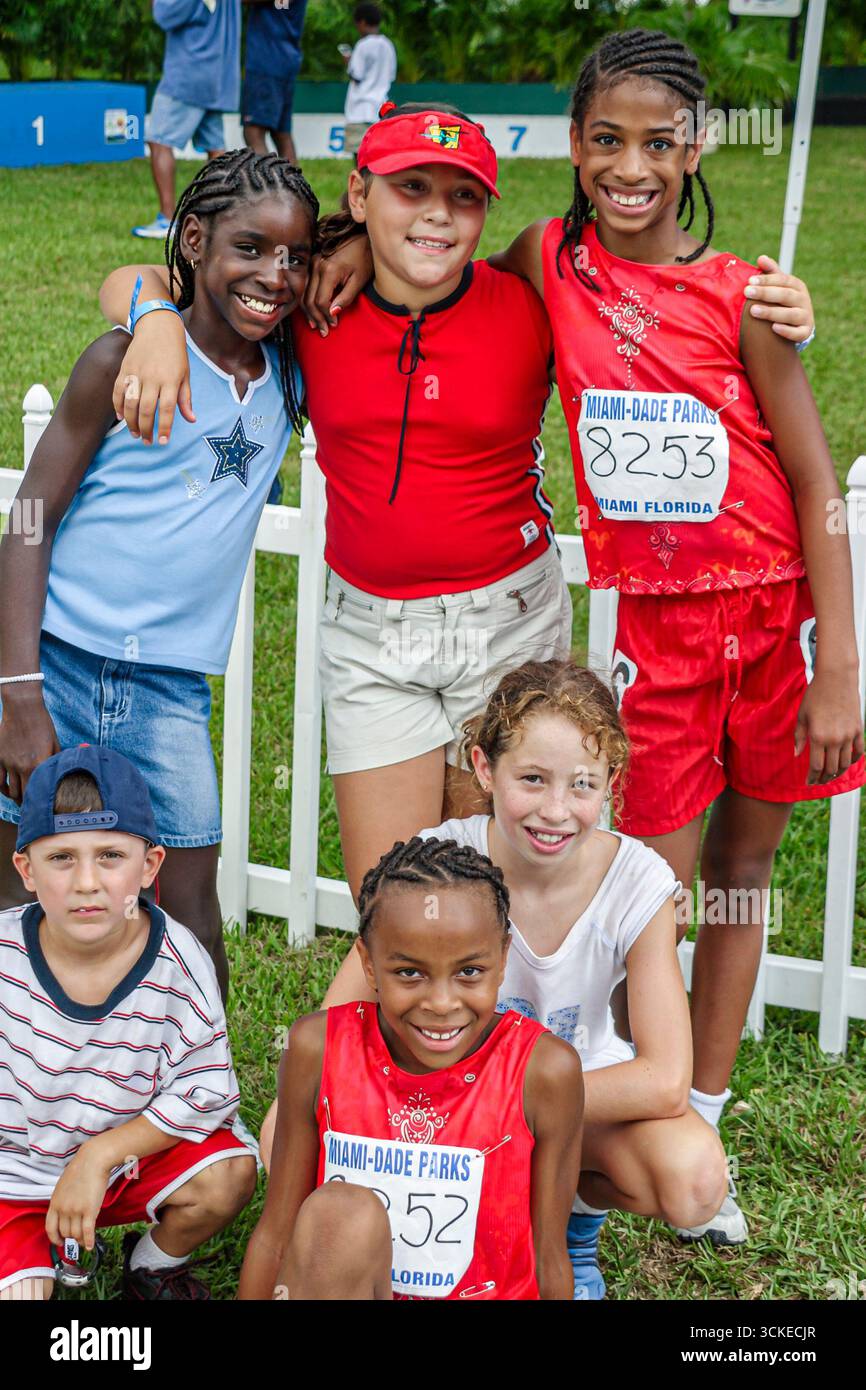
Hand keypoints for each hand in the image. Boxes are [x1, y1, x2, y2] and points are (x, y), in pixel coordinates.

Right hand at [0, 696, 59, 801]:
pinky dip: (2, 789)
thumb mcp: (55, 742)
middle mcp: (23, 767)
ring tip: (21, 800)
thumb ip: (57, 760)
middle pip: (24, 795)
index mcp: (40, 764)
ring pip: (10, 791)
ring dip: (16, 798)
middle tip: (32, 808)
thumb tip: (61, 772)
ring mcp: (9, 763)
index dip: (41, 802)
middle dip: (28, 804)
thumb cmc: (42, 724)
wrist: (22, 709)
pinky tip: (7, 791)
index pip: (40, 791)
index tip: (44, 807)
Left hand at [45, 1145, 111, 1251]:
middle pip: (65, 1232)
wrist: (93, 1160)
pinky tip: (91, 1246)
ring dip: (81, 1240)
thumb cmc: (80, 1169)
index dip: (55, 1239)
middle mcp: (63, 1209)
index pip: (50, 1228)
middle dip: (71, 1238)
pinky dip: (89, 1241)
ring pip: (76, 1234)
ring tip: (85, 1241)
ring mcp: (76, 1210)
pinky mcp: (90, 1210)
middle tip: (77, 1240)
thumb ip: (62, 1201)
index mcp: (54, 1203)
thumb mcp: (63, 1186)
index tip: (60, 1242)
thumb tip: (65, 1214)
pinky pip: (87, 1232)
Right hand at [112, 311, 194, 445]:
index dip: (165, 427)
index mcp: (170, 379)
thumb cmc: (175, 353)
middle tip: (147, 442)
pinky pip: (118, 391)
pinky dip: (117, 406)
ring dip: (131, 422)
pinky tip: (121, 417)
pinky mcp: (124, 368)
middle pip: (147, 409)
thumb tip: (191, 419)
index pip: (167, 409)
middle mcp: (152, 377)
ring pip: (130, 403)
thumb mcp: (185, 374)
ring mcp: (136, 372)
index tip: (163, 441)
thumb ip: (185, 398)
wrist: (157, 326)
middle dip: (147, 429)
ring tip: (135, 434)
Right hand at [303, 237, 372, 334]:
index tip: (334, 324)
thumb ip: (346, 298)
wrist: (362, 238)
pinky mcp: (311, 262)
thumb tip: (333, 312)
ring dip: (309, 312)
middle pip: (309, 299)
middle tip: (324, 331)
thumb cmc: (364, 258)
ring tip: (317, 325)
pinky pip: (305, 286)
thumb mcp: (359, 280)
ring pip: (303, 294)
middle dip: (317, 318)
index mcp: (329, 270)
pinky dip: (307, 300)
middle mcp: (316, 265)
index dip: (327, 316)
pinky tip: (311, 312)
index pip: (321, 301)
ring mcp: (312, 263)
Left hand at [744, 256, 814, 342]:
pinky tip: (773, 328)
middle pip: (785, 295)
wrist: (798, 325)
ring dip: (771, 312)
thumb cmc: (783, 302)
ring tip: (753, 311)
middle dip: (765, 293)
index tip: (750, 280)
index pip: (783, 280)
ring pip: (790, 314)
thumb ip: (771, 273)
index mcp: (797, 286)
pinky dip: (787, 331)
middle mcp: (803, 299)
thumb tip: (761, 258)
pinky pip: (797, 333)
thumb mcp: (779, 287)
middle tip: (747, 292)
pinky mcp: (805, 332)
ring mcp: (805, 316)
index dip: (767, 279)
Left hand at [794, 668, 863, 783]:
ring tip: (831, 776)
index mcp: (818, 736)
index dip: (812, 777)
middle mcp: (835, 739)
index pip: (816, 766)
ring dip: (838, 773)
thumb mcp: (802, 716)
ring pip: (845, 763)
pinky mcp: (858, 730)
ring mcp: (849, 735)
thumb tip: (797, 755)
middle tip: (818, 782)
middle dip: (824, 779)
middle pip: (831, 769)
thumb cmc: (815, 695)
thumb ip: (799, 737)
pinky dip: (853, 760)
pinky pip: (858, 751)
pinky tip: (846, 763)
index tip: (808, 782)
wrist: (836, 679)